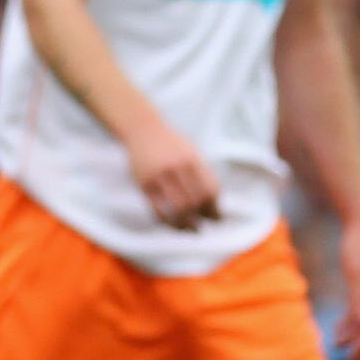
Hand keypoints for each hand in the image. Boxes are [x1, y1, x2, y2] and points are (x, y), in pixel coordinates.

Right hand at [126, 115, 220, 230]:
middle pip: (195, 202)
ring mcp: (159, 176)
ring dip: (186, 224)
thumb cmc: (171, 143)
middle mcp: (176, 168)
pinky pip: (157, 210)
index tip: (216, 218)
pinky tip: (172, 224)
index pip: (209, 191)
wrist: (143, 129)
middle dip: (202, 218)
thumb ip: (203, 172)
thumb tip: (215, 200)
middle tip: (204, 227)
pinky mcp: (144, 184)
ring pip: (177, 209)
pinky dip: (167, 221)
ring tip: (190, 229)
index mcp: (192, 160)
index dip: (214, 208)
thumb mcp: (190, 151)